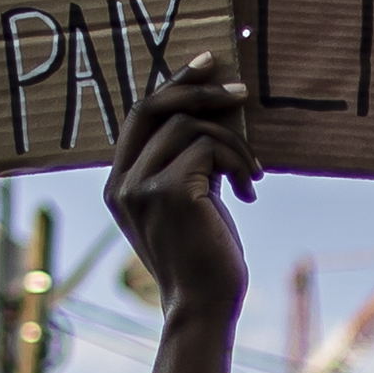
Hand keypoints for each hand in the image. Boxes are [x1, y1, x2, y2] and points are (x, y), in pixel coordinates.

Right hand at [107, 47, 257, 311]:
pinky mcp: (169, 191)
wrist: (205, 307)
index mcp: (119, 184)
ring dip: (234, 145)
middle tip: (240, 89)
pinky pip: (209, 148)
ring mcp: (140, 186)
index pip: (139, 115)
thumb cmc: (206, 259)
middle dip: (199, 90)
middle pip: (153, 107)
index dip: (173, 84)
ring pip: (191, 128)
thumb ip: (188, 163)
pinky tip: (250, 193)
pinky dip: (239, 163)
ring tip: (254, 175)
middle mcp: (121, 182)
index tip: (206, 64)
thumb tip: (216, 113)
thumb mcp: (190, 202)